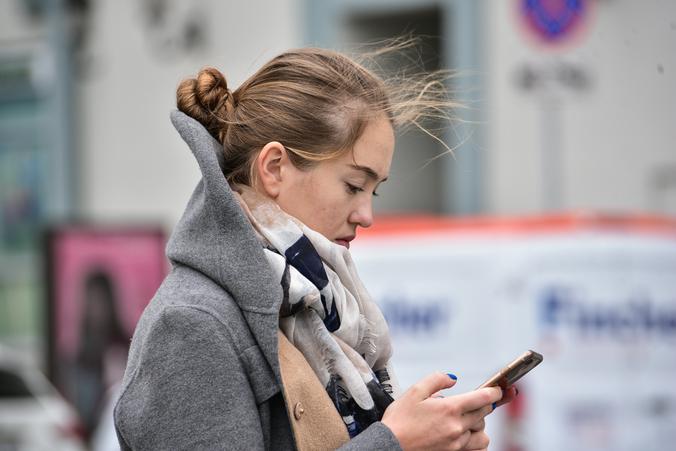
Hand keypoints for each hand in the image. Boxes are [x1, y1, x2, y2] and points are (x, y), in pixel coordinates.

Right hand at [381, 372, 502, 450]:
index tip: (499, 388)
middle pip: (484, 413)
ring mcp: (457, 443)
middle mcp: (457, 427)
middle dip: (484, 404)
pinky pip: (477, 448)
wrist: (390, 446)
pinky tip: (467, 434)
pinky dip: (476, 441)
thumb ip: (436, 380)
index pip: (483, 398)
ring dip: (479, 424)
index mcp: (449, 409)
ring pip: (483, 433)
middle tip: (479, 400)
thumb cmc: (399, 421)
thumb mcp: (414, 391)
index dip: (495, 391)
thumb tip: (452, 378)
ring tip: (467, 419)